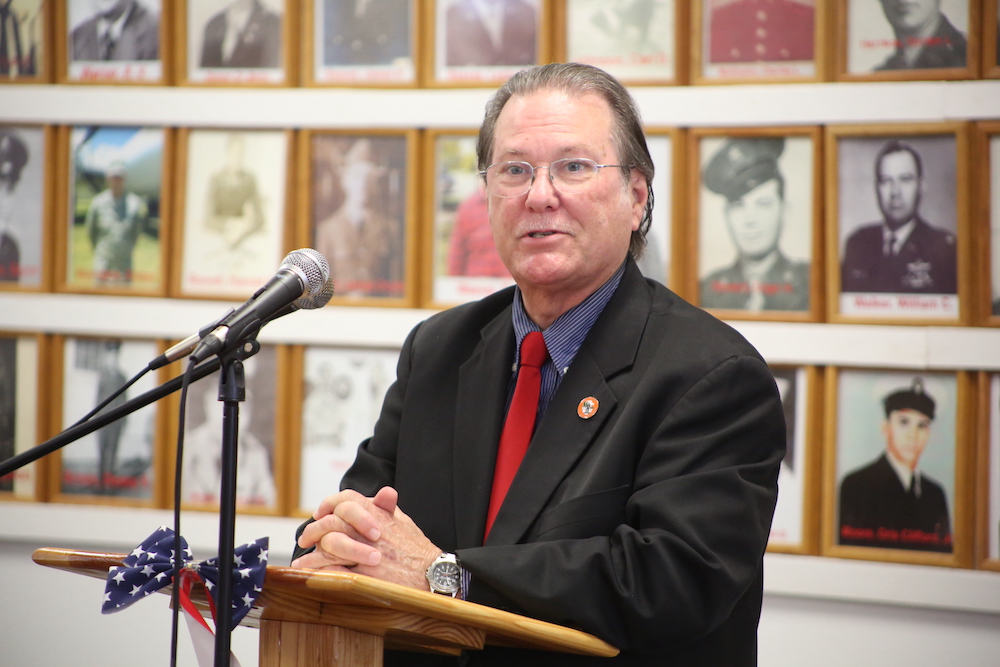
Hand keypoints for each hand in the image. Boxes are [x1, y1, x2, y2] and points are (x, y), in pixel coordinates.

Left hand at [292, 486, 440, 590]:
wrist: (431, 573)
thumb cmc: (417, 548)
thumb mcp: (404, 521)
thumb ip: (387, 507)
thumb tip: (384, 492)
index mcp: (377, 513)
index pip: (346, 499)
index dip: (330, 504)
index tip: (320, 513)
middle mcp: (368, 530)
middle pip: (332, 523)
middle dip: (314, 531)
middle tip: (305, 539)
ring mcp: (364, 552)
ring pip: (329, 548)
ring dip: (312, 555)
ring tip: (302, 562)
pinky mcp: (363, 574)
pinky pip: (334, 570)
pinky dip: (320, 572)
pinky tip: (312, 575)